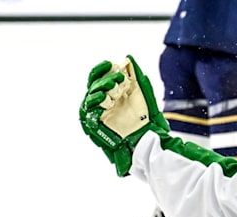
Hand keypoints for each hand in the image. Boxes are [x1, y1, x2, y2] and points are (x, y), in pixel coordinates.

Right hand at [78, 55, 169, 176]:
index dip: (102, 68)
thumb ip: (136, 76)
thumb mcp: (142, 93)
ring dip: (100, 88)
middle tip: (119, 77)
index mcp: (110, 92)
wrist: (147, 137)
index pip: (98, 76)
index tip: (111, 63)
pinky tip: (105, 98)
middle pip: (93, 85)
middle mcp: (102, 101)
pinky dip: (95, 103)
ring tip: (114, 87)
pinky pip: (89, 112)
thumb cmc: (145, 117)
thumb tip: (128, 58)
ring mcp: (98, 113)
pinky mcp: (95, 125)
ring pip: (90, 97)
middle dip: (104, 78)